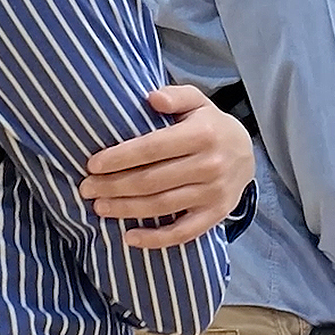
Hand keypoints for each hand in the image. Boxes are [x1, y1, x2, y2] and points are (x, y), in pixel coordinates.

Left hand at [80, 86, 255, 248]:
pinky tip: (130, 237)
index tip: (92, 164)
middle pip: (151, 180)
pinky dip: (155, 239)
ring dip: (126, 209)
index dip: (120, 158)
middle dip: (113, 186)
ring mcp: (213, 193)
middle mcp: (209, 165)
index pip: (153, 148)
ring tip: (99, 207)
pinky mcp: (216, 214)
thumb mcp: (198, 102)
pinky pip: (183, 232)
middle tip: (87, 188)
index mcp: (202, 134)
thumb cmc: (210, 126)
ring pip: (161, 206)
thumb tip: (152, 98)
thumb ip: (176, 95)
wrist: (247, 154)